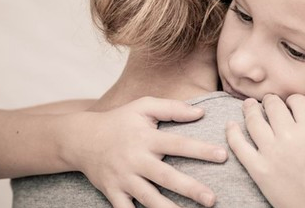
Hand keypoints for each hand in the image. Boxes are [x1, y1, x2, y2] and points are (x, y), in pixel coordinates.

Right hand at [63, 96, 227, 207]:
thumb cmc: (119, 121)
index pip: (178, 144)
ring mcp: (123, 178)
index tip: (223, 155)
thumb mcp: (143, 107)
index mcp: (146, 138)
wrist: (81, 139)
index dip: (201, 150)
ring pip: (149, 198)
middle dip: (190, 189)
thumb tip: (200, 112)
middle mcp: (136, 159)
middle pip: (166, 176)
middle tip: (212, 199)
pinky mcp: (112, 193)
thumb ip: (172, 108)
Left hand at [226, 95, 304, 207]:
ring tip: (249, 105)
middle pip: (273, 106)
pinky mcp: (258, 169)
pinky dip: (232, 133)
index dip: (294, 99)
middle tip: (268, 101)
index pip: (296, 100)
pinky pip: (239, 145)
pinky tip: (230, 125)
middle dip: (271, 100)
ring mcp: (271, 152)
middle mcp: (290, 136)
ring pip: (253, 120)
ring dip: (250, 109)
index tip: (292, 103)